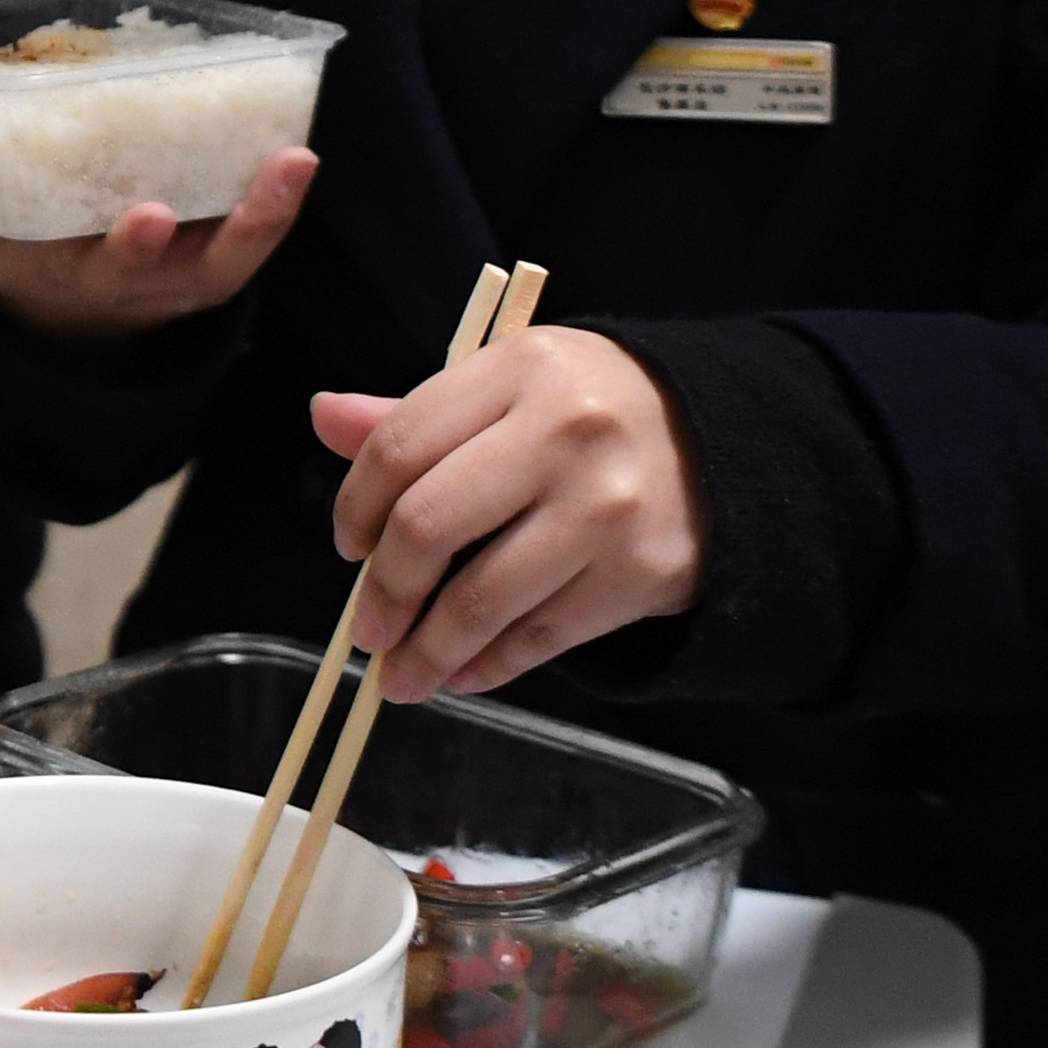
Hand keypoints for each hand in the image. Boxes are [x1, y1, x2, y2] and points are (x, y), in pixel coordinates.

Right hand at [0, 147, 317, 334]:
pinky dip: (277, 206)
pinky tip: (295, 153)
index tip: (138, 216)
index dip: (118, 246)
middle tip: (163, 210)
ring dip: (264, 215)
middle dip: (163, 243)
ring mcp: (187, 277)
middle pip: (160, 271)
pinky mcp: (221, 261)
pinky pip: (256, 239)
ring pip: (233, 258)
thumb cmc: (32, 261)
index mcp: (78, 277)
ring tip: (294, 162)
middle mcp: (141, 284)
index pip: (96, 266)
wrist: (90, 320)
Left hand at [316, 324, 707, 699]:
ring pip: (481, 599)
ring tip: (400, 678)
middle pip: (430, 526)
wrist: (723, 443)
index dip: (355, 507)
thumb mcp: (507, 386)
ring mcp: (605, 508)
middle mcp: (564, 433)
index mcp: (518, 370)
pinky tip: (463, 673)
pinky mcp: (641, 574)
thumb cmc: (587, 412)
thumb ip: (415, 413)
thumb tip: (323, 416)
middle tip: (366, 630)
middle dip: (384, 592)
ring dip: (426, 652)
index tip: (347, 547)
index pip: (400, 446)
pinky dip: (489, 665)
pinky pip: (540, 636)